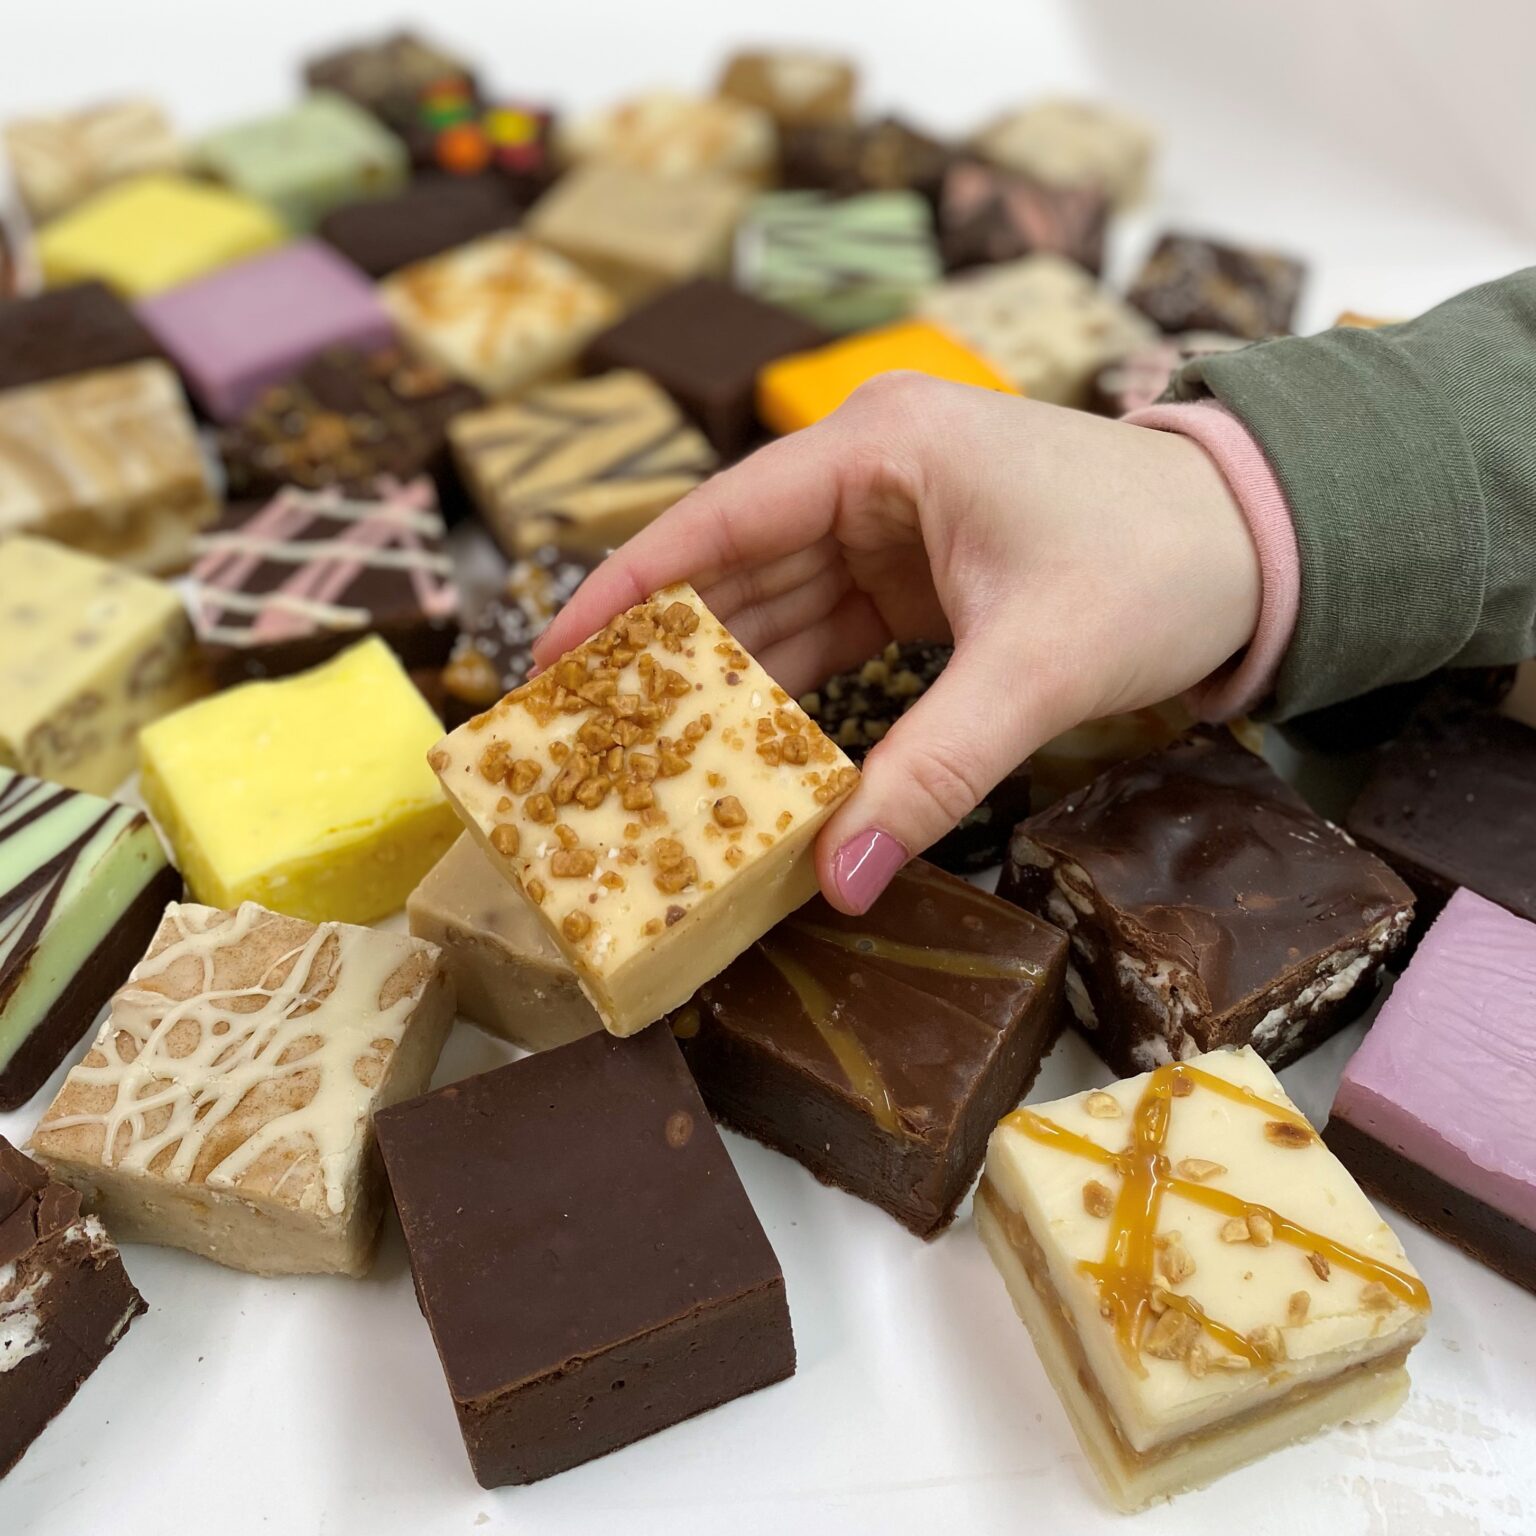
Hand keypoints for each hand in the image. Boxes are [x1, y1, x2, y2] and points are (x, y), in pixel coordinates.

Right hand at [533, 373, 1259, 913]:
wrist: (1265, 548)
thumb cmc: (1161, 562)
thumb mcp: (1036, 667)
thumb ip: (931, 772)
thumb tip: (838, 885)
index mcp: (880, 451)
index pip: (718, 519)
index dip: (625, 591)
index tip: (548, 658)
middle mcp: (870, 476)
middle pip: (733, 570)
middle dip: (668, 654)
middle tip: (585, 737)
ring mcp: (892, 527)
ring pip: (776, 610)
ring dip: (726, 685)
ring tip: (649, 762)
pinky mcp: (917, 577)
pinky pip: (828, 638)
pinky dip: (792, 697)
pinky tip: (750, 757)